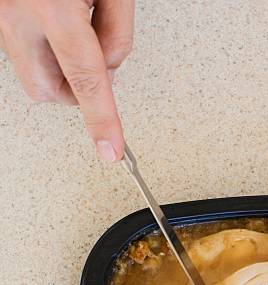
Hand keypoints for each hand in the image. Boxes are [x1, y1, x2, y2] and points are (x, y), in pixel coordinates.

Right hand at [0, 0, 134, 160]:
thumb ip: (117, 30)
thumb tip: (109, 66)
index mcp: (51, 5)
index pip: (86, 81)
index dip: (102, 121)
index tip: (111, 151)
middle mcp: (14, 11)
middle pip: (47, 91)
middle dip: (77, 92)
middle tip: (96, 62)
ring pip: (32, 72)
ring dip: (61, 64)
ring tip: (76, 18)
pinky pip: (22, 47)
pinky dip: (47, 45)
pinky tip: (59, 14)